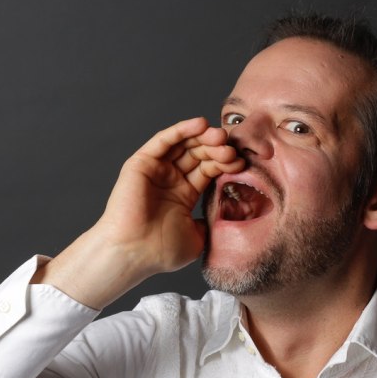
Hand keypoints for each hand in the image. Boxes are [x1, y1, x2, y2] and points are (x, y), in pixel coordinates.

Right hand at [32, 117, 243, 308]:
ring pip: (183, 144)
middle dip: (217, 149)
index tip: (242, 163)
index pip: (209, 169)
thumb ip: (211, 222)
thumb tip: (228, 215)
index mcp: (183, 194)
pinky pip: (163, 140)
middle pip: (199, 154)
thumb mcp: (198, 237)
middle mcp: (170, 179)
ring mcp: (155, 170)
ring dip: (203, 136)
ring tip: (220, 136)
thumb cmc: (160, 251)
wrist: (133, 253)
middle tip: (232, 149)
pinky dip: (181, 130)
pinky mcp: (141, 163)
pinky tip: (199, 124)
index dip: (226, 163)